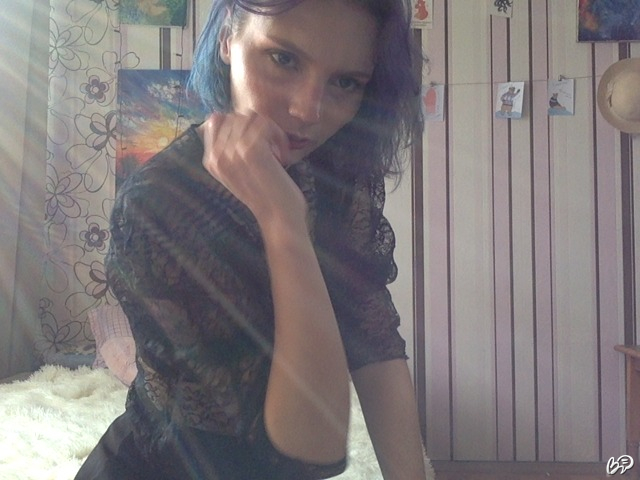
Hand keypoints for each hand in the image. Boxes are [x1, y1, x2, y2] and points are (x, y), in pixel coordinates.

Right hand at [197, 112, 307, 231]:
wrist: (278, 218)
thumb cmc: (264, 197)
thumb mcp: (238, 174)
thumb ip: (229, 152)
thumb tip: (226, 119)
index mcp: (211, 161)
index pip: (215, 120)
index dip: (239, 124)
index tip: (255, 142)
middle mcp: (217, 155)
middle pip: (235, 116)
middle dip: (257, 127)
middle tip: (272, 149)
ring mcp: (233, 151)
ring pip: (250, 117)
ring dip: (270, 130)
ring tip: (278, 152)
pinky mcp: (252, 150)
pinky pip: (264, 124)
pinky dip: (279, 135)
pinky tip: (283, 155)